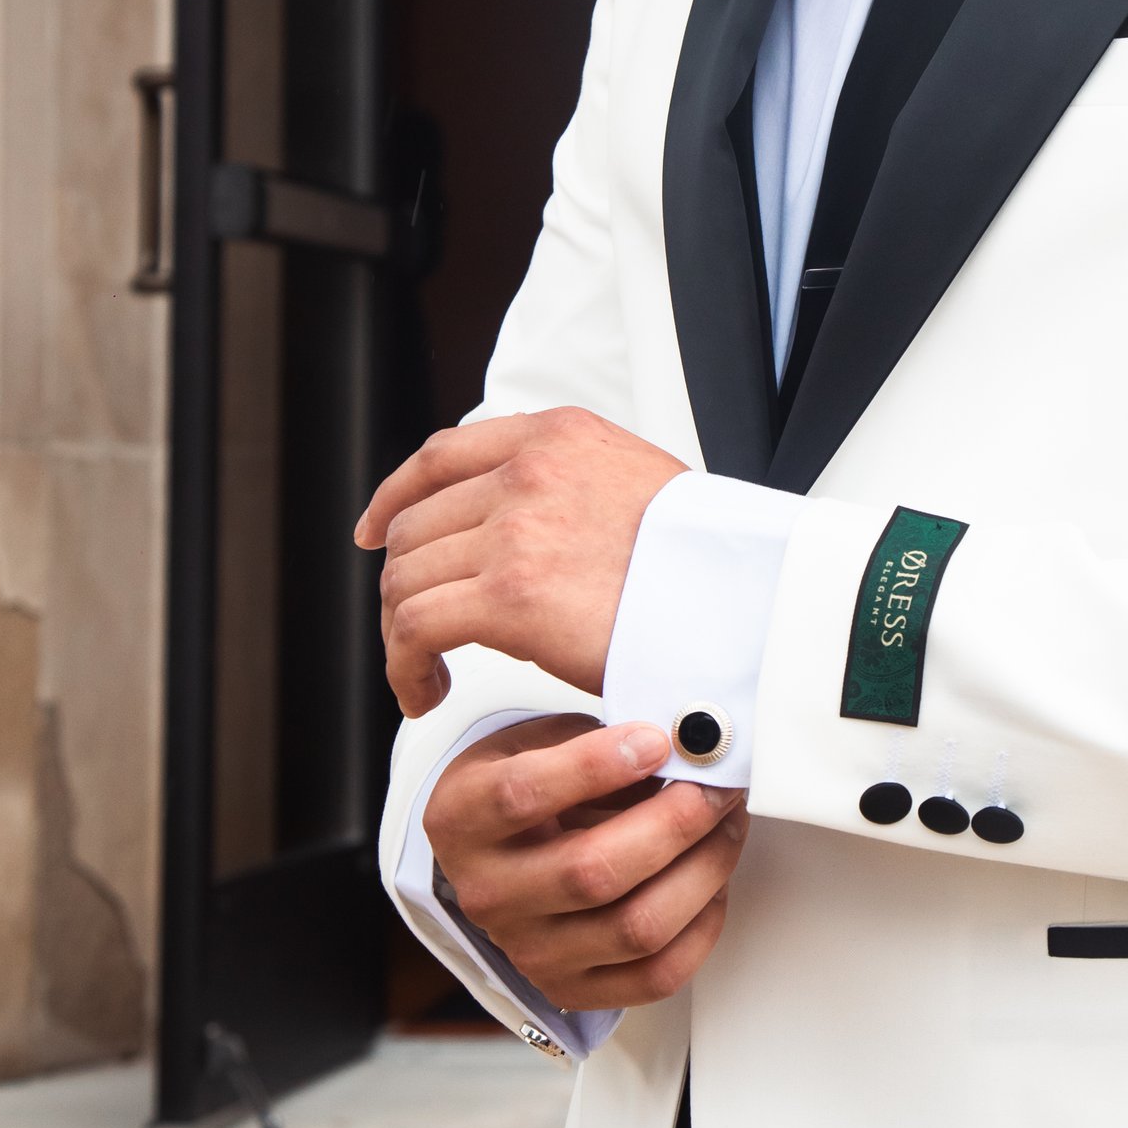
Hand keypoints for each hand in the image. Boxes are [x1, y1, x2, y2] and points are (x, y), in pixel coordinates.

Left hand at [356, 409, 683, 718]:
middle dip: (406, 584)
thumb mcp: (638, 483)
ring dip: (403, 634)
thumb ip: (575, 487)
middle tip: (422, 632)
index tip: (377, 531)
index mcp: (558, 437)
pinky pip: (414, 629)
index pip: (443, 456)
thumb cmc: (708, 563)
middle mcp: (528, 472)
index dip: (395, 497)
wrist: (749, 597)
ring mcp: (515, 530)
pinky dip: (404, 666)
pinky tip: (424, 690)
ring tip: (426, 672)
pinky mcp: (509, 597)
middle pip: (415, 526)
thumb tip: (532, 523)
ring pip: (406, 579)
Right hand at [424, 715, 746, 1013]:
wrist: (500, 856)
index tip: (656, 740)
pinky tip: (711, 881)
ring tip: (726, 826)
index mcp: (462, 820)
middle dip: (676, 822)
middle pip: (592, 871)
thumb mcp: (536, 742)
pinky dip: (702, 925)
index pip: (521, 795)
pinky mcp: (572, 988)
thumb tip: (682, 740)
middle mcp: (488, 894)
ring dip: (703, 870)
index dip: (595, 766)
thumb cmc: (527, 788)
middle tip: (717, 787)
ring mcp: (529, 951)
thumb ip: (595, 737)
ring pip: (636, 927)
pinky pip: (657, 975)